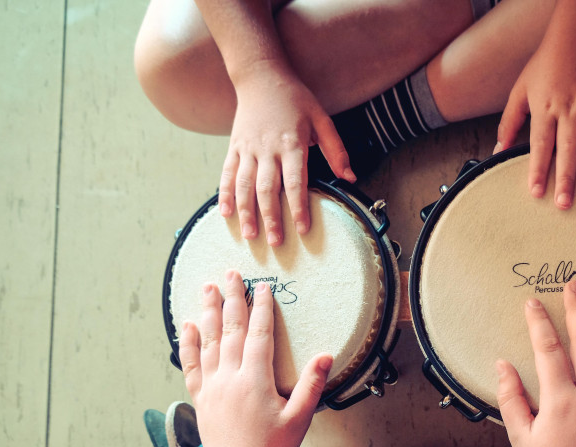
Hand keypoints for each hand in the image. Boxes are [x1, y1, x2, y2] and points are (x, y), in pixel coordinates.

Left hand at [178, 269, 332, 446]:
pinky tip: (187, 326)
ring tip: (208, 287)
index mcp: (256, 380)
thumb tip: (326, 356)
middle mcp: (230, 378)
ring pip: (208, 341)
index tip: (262, 286)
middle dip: (232, 299)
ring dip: (208, 312)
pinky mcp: (201, 398)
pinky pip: (191, 365)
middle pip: (231, 330)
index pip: (260, 334)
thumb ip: (311, 385)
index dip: (262, 308)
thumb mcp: (299, 420)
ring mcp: (212, 387)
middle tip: (231, 274)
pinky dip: (189, 344)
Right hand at [218, 62, 353, 246]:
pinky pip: (227, 174)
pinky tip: (226, 214)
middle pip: (268, 188)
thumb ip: (336, 150)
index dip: (299, 206)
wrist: (260, 76)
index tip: (303, 228)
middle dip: (271, 217)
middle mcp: (267, 148)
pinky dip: (225, 194)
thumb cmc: (295, 99)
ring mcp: (247, 148)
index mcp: (291, 143)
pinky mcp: (234, 147)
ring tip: (251, 235)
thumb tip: (350, 177)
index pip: (295, 181)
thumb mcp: (322, 119)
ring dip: (247, 212)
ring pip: (245, 185)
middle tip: (276, 242)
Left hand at [494, 23, 575, 208]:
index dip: (538, 169)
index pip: (540, 144)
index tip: (536, 192)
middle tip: (563, 204)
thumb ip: (509, 122)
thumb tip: (498, 151)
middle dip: (565, 178)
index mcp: (545, 107)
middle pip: (567, 149)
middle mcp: (569, 109)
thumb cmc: (546, 64)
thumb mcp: (520, 90)